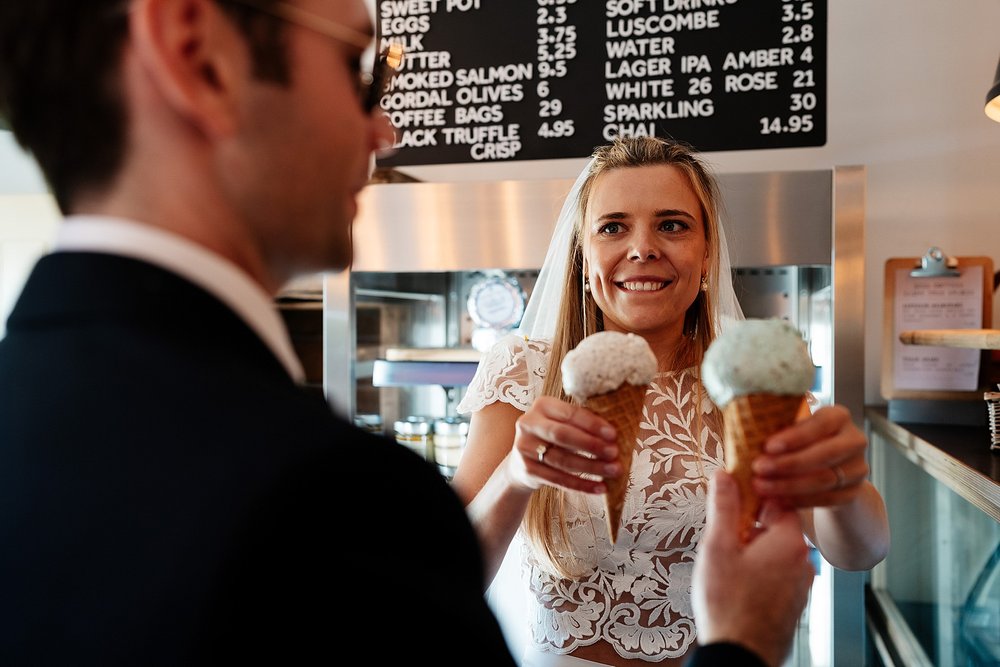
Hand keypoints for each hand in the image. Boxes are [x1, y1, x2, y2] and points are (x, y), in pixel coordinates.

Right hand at [504, 396, 620, 493]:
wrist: (523, 462)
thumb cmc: (553, 438)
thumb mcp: (563, 424)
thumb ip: (583, 425)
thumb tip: (614, 435)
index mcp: (542, 405)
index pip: (570, 413)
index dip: (592, 424)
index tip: (613, 435)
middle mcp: (528, 423)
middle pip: (562, 435)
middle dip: (591, 445)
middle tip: (614, 453)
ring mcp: (524, 447)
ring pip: (562, 460)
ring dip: (591, 467)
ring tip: (612, 471)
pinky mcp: (527, 470)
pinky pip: (558, 479)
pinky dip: (581, 485)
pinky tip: (599, 487)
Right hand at [693, 470, 813, 666]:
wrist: (739, 654)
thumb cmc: (727, 603)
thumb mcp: (718, 546)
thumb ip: (723, 507)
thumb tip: (724, 475)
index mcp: (789, 541)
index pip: (778, 500)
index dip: (753, 495)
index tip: (732, 495)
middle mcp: (803, 560)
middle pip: (776, 526)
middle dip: (748, 526)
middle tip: (722, 536)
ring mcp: (801, 584)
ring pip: (776, 551)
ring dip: (754, 549)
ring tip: (727, 563)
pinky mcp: (794, 603)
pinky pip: (778, 574)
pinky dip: (760, 571)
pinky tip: (738, 583)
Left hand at [751, 404, 868, 508]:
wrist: (828, 467)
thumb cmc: (802, 442)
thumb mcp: (794, 429)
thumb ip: (779, 428)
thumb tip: (745, 431)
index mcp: (838, 417)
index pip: (820, 424)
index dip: (795, 436)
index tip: (768, 446)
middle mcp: (854, 440)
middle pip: (824, 454)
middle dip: (788, 463)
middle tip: (758, 469)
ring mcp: (857, 468)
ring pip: (824, 479)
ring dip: (789, 485)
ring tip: (761, 487)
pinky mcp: (853, 493)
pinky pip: (826, 499)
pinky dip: (799, 500)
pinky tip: (777, 500)